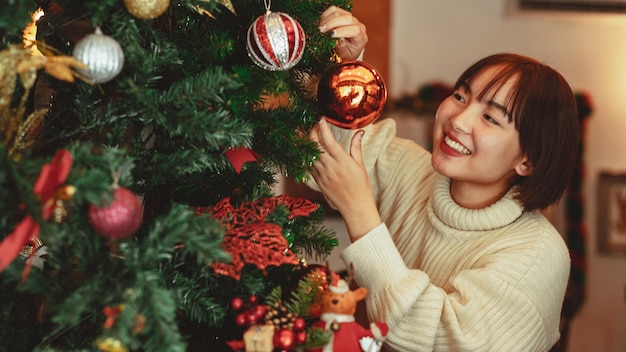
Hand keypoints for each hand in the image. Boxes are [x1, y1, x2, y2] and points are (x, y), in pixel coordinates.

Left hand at [309, 118, 380, 240]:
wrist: (355, 207)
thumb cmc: (361, 186)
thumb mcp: (360, 165)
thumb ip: (356, 147)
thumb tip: (359, 132)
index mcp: (342, 161)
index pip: (328, 140)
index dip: (323, 127)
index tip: (321, 118)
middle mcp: (330, 166)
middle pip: (314, 145)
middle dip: (312, 132)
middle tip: (315, 126)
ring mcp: (322, 174)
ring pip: (309, 155)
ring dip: (308, 143)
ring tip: (311, 135)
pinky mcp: (317, 181)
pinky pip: (309, 165)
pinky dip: (308, 156)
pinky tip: (309, 151)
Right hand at [318, 6, 367, 60]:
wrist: (348, 49)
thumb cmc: (347, 53)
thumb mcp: (345, 54)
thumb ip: (341, 47)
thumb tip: (337, 39)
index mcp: (361, 36)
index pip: (354, 30)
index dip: (342, 31)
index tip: (330, 35)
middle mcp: (357, 25)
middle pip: (346, 18)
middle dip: (332, 23)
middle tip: (321, 30)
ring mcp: (350, 18)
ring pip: (338, 12)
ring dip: (327, 19)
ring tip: (320, 28)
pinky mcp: (343, 14)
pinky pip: (333, 10)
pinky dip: (325, 15)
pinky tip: (321, 23)